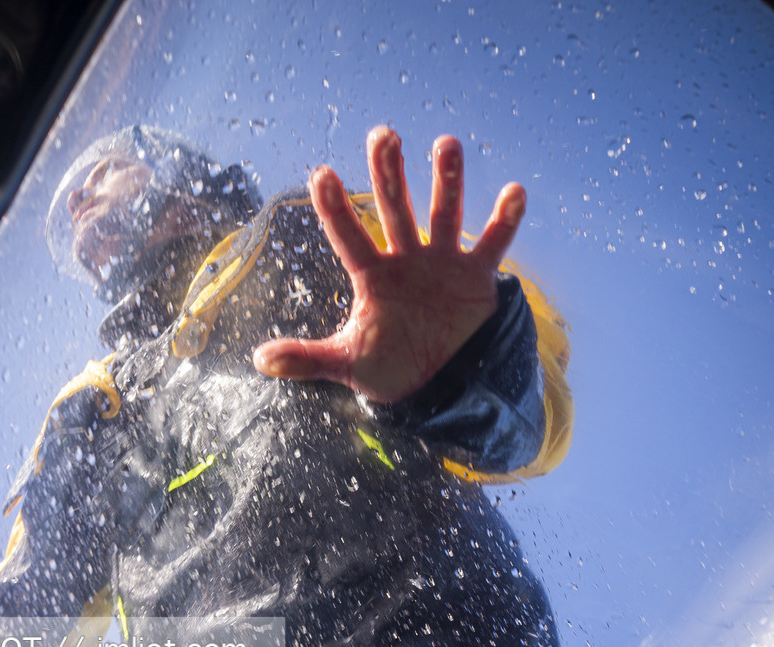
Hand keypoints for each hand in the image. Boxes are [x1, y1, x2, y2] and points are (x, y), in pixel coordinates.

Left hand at [252, 127, 526, 402]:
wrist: (439, 385)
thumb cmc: (388, 367)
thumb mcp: (347, 363)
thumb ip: (306, 359)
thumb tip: (259, 360)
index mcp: (372, 277)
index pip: (349, 237)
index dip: (335, 209)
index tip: (319, 173)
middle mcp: (406, 260)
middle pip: (395, 208)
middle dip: (388, 172)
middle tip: (383, 134)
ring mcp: (443, 263)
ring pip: (445, 213)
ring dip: (447, 179)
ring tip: (445, 143)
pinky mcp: (477, 277)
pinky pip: (494, 244)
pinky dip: (505, 221)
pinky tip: (515, 191)